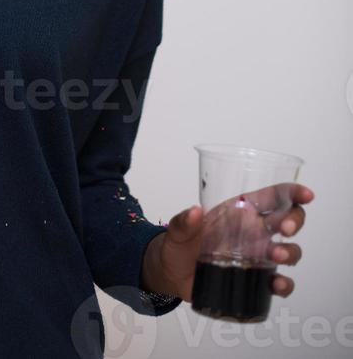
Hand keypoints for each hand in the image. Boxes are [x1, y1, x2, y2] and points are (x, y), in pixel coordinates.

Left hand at [147, 184, 313, 301]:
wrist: (172, 274)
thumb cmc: (179, 244)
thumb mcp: (177, 229)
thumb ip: (183, 221)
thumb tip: (194, 212)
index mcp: (240, 209)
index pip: (273, 195)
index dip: (292, 192)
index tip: (306, 195)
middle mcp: (255, 230)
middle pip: (288, 220)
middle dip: (294, 221)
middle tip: (286, 229)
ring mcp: (257, 255)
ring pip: (289, 251)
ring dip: (290, 253)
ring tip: (276, 256)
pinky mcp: (254, 279)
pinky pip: (277, 282)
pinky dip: (284, 284)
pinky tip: (277, 285)